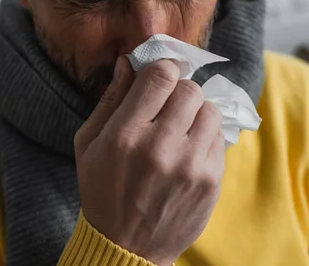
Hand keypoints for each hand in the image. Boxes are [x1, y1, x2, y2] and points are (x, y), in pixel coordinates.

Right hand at [74, 57, 224, 265]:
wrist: (126, 246)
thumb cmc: (101, 189)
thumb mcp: (89, 144)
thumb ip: (110, 100)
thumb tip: (128, 63)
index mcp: (125, 136)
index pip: (160, 76)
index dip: (163, 68)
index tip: (160, 75)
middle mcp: (160, 147)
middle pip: (189, 89)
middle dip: (178, 90)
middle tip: (168, 104)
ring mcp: (190, 166)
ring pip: (209, 110)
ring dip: (195, 111)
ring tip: (179, 127)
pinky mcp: (211, 181)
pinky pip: (219, 138)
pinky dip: (205, 135)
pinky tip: (187, 148)